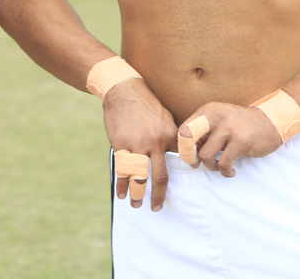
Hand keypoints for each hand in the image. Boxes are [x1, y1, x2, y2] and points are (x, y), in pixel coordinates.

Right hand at [102, 78, 177, 210]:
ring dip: (137, 194)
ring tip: (136, 204)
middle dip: (158, 196)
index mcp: (169, 136)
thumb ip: (171, 137)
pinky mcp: (121, 144)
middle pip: (159, 177)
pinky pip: (122, 170)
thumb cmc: (146, 105)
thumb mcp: (165, 118)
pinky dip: (122, 184)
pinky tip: (122, 194)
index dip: (177, 179)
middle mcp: (156, 142)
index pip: (177, 164)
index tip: (176, 192)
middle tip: (156, 208)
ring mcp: (137, 144)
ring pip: (139, 177)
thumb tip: (178, 155)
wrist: (124, 91)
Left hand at [177, 102, 281, 177]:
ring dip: (210, 166)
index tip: (191, 155)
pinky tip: (231, 170)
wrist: (271, 122)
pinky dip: (225, 171)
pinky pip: (223, 164)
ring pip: (205, 155)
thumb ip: (204, 129)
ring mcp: (228, 128)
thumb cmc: (242, 124)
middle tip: (197, 164)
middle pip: (188, 139)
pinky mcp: (240, 141)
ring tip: (219, 166)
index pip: (183, 129)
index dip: (183, 146)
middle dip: (189, 157)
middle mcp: (216, 116)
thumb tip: (187, 150)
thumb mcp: (221, 118)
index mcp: (209, 110)